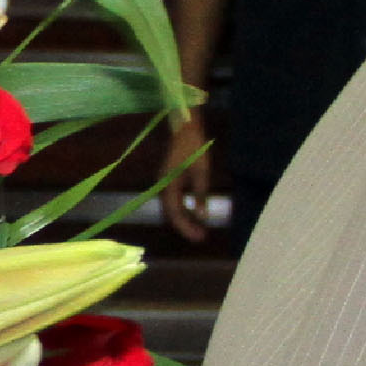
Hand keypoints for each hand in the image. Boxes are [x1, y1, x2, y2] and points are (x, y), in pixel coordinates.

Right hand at [157, 118, 215, 246]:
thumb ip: (201, 194)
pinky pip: (175, 200)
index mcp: (169, 186)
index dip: (186, 227)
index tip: (200, 236)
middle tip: (202, 236)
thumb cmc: (193, 148)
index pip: (175, 214)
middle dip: (186, 226)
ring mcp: (165, 183)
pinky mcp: (170, 180)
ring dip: (185, 219)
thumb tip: (203, 216)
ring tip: (199, 228)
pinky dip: (184, 208)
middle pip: (172, 213)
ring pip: (173, 208)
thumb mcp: (201, 172)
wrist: (185, 129)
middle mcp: (163, 187)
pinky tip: (195, 212)